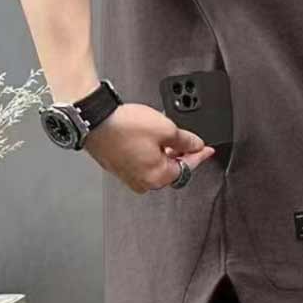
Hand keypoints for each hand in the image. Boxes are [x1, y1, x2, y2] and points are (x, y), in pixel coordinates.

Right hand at [82, 102, 214, 192]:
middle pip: (171, 169)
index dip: (200, 156)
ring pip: (155, 165)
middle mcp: (142, 182)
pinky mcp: (117, 166)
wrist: (94, 120)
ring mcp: (128, 176)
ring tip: (166, 133)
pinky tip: (149, 136)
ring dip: (165, 151)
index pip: (187, 168)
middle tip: (188, 140)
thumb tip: (196, 144)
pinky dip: (150, 151)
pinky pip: (141, 161)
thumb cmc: (124, 127)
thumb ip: (186, 140)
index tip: (207, 150)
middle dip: (181, 154)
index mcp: (157, 177)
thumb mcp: (166, 129)